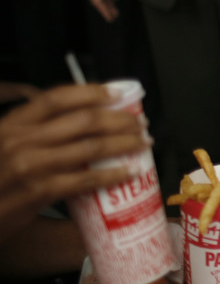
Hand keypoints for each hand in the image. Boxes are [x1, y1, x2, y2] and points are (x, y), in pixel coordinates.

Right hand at [0, 84, 149, 238]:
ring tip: (142, 142)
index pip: (57, 98)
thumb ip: (33, 131)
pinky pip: (87, 180)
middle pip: (84, 120)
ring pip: (92, 147)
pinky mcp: (40, 191)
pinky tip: (130, 172)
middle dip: (119, 119)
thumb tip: (78, 121)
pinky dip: (113, 174)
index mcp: (13, 123)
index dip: (90, 92)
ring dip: (125, 143)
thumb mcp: (4, 143)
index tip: (115, 93)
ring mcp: (32, 166)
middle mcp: (22, 140)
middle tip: (139, 122)